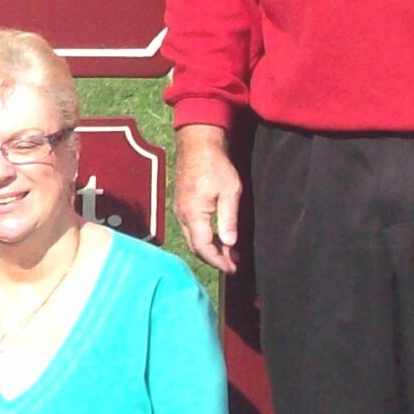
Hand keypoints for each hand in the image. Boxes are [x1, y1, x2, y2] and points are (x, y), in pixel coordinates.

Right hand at [172, 124, 241, 273]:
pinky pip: (191, 229)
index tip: (233, 269)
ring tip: (230, 252)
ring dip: (210, 248)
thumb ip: (229, 219)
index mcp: (193, 214)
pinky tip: (218, 236)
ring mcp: (179, 210)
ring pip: (193, 238)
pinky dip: (204, 237)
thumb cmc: (215, 165)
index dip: (218, 261)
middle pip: (196, 247)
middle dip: (214, 258)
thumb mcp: (230, 192)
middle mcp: (182, 215)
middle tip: (233, 263)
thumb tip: (230, 243)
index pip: (204, 248)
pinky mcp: (182, 205)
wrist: (197, 144)